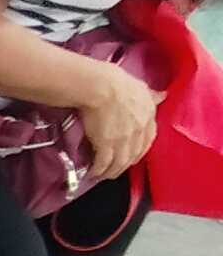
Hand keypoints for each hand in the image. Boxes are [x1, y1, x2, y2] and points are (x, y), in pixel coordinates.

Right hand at [82, 61, 157, 184]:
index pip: (149, 139)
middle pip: (134, 154)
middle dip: (124, 165)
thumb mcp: (139, 86)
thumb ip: (150, 95)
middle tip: (115, 169)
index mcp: (149, 114)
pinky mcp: (107, 144)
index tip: (132, 154)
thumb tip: (162, 95)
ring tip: (102, 174)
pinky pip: (104, 162)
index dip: (140, 150)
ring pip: (120, 162)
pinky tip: (93, 172)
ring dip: (111, 171)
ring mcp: (124, 139)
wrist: (100, 86)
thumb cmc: (115, 81)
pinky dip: (98, 169)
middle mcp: (139, 129)